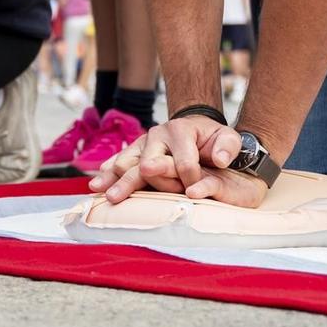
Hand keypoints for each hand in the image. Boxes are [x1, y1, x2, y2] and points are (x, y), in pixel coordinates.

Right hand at [87, 113, 263, 206]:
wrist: (197, 130)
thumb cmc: (213, 139)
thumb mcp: (229, 139)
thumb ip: (229, 147)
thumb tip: (219, 161)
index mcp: (180, 130)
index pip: (182, 161)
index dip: (188, 178)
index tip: (193, 191)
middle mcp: (157, 135)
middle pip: (148, 163)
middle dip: (146, 182)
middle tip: (134, 196)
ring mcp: (143, 143)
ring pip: (127, 162)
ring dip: (116, 179)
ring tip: (105, 193)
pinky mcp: (135, 152)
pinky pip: (118, 161)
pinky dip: (108, 173)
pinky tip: (97, 185)